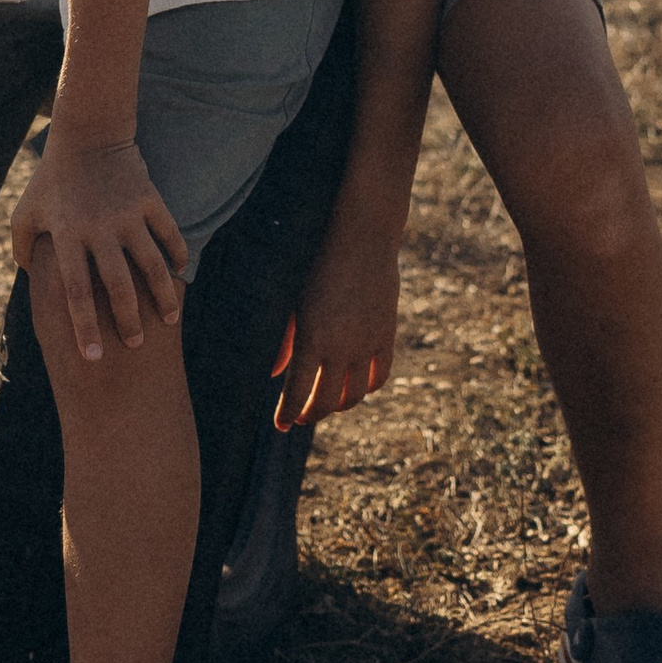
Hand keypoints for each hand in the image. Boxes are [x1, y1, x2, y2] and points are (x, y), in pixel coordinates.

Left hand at [10, 135, 184, 361]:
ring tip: (170, 320)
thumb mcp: (26, 212)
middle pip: (117, 286)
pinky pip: (169, 233)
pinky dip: (177, 255)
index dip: (84, 327)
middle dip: (128, 320)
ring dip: (163, 295)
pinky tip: (180, 275)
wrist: (86, 134)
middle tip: (134, 344)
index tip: (92, 357)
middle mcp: (98, 228)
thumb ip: (22, 248)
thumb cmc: (51, 178)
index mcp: (67, 236)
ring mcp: (127, 214)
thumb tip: (29, 281)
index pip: (75, 292)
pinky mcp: (149, 199)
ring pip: (151, 264)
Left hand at [271, 220, 400, 427]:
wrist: (363, 237)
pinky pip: (379, 376)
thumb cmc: (318, 263)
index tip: (281, 425)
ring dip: (338, 405)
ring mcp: (366, 344)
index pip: (297, 394)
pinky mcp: (386, 336)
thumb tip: (275, 375)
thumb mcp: (294, 300)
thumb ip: (285, 341)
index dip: (288, 415)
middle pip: (326, 401)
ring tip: (326, 403)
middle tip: (301, 417)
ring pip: (354, 395)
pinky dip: (367, 388)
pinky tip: (355, 386)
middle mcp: (340, 347)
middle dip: (311, 414)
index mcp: (310, 338)